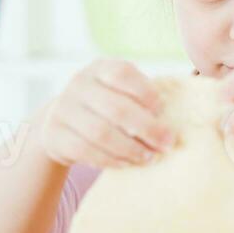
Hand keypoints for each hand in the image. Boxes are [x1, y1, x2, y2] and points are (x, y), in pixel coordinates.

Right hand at [39, 59, 174, 168]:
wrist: (59, 122)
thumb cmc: (104, 108)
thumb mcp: (118, 92)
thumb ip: (142, 98)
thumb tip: (179, 117)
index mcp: (99, 68)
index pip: (122, 74)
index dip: (146, 93)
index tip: (163, 111)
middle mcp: (78, 84)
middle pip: (116, 108)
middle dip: (147, 129)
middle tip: (167, 143)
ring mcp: (63, 109)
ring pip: (101, 133)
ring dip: (130, 148)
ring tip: (150, 157)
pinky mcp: (54, 135)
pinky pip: (86, 151)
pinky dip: (111, 160)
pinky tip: (128, 163)